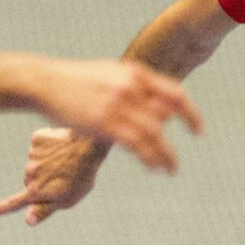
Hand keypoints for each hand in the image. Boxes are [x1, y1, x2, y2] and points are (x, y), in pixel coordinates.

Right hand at [0, 126, 108, 226]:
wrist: (89, 146)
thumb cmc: (81, 177)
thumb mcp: (66, 200)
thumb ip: (45, 209)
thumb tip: (27, 220)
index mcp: (36, 191)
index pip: (15, 202)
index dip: (3, 208)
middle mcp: (29, 174)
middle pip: (31, 179)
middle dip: (44, 179)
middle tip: (64, 176)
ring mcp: (32, 155)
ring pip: (36, 161)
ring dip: (49, 161)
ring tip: (67, 160)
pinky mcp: (37, 139)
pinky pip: (40, 145)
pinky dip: (50, 145)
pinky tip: (62, 146)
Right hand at [32, 59, 201, 173]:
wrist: (46, 82)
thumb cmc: (78, 81)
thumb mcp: (111, 74)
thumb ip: (135, 87)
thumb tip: (157, 108)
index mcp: (136, 73)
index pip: (175, 94)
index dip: (191, 114)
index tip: (199, 132)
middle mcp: (131, 87)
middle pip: (166, 118)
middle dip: (174, 142)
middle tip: (176, 163)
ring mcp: (118, 104)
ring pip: (154, 134)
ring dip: (166, 156)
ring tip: (171, 171)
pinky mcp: (104, 122)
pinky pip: (136, 144)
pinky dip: (149, 158)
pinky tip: (153, 168)